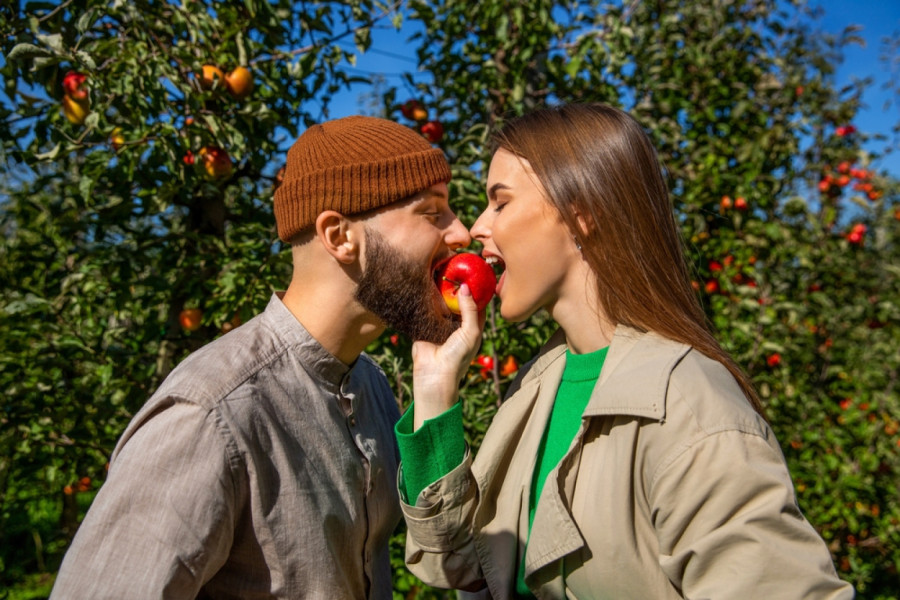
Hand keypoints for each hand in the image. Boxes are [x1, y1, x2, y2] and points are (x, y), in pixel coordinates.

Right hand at [411, 284, 485, 428]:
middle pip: (457, 300)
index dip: (475, 288)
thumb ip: (470, 309)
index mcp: (472, 325)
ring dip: (438, 292)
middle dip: (454, 286)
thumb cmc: (458, 357)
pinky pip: (424, 310)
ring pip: (440, 303)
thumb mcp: (471, 332)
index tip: (472, 271)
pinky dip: (424, 300)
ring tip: (437, 272)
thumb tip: (465, 287)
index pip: (476, 302)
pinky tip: (422, 285)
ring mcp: (440, 324)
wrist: (434, 375)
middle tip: (452, 267)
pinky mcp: (424, 326)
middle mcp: (456, 323)